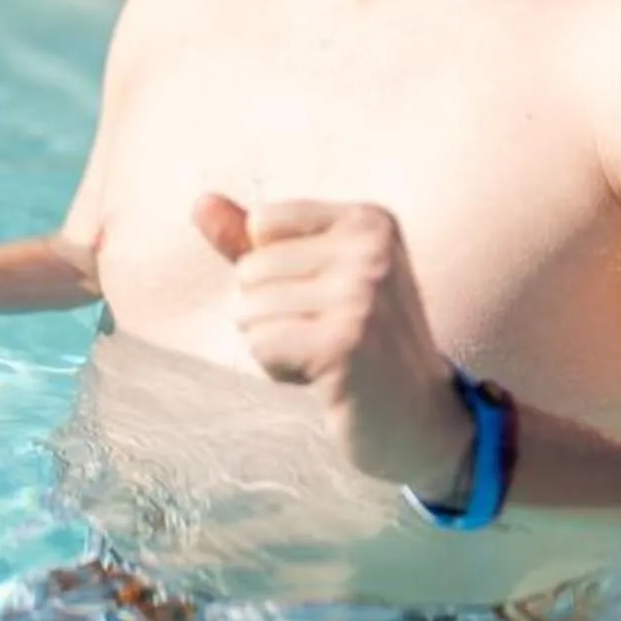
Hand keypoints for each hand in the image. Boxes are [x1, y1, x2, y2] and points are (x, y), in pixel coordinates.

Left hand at [194, 195, 472, 498]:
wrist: (421, 418)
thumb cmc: (361, 343)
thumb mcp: (314, 279)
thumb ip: (256, 242)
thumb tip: (200, 203)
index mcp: (369, 220)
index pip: (263, 223)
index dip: (273, 271)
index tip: (324, 298)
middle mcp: (371, 248)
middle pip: (250, 270)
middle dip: (270, 314)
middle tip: (327, 336)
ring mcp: (362, 294)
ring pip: (249, 309)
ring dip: (274, 344)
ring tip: (324, 356)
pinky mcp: (345, 342)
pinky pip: (261, 344)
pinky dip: (278, 368)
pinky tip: (321, 377)